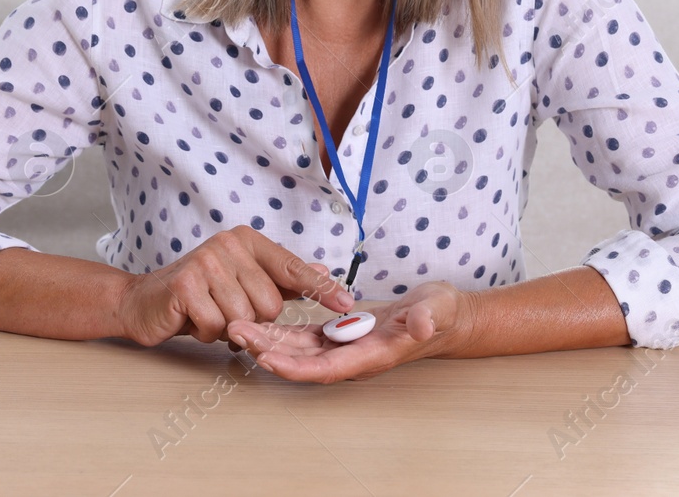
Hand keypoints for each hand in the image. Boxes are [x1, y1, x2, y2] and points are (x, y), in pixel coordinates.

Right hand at [113, 225, 355, 346]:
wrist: (144, 301)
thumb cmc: (199, 294)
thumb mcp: (242, 281)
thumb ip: (280, 278)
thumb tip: (319, 269)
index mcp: (247, 240)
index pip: (292, 267)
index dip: (321, 287)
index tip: (346, 303)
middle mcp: (229, 244)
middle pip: (270, 305)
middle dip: (252, 321)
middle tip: (226, 310)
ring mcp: (206, 261)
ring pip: (245, 319)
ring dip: (228, 329)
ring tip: (209, 314)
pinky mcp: (186, 283)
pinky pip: (217, 326)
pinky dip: (206, 332)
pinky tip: (193, 319)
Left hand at [224, 280, 476, 383]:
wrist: (441, 316)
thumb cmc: (439, 314)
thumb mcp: (437, 311)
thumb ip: (427, 319)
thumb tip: (419, 325)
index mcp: (371, 355)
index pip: (326, 368)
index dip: (295, 366)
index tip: (266, 358)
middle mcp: (351, 356)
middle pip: (302, 360)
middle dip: (268, 350)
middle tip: (236, 332)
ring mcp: (343, 346)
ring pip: (297, 349)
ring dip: (267, 340)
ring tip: (237, 326)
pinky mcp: (338, 334)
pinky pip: (303, 336)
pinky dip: (280, 330)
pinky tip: (259, 322)